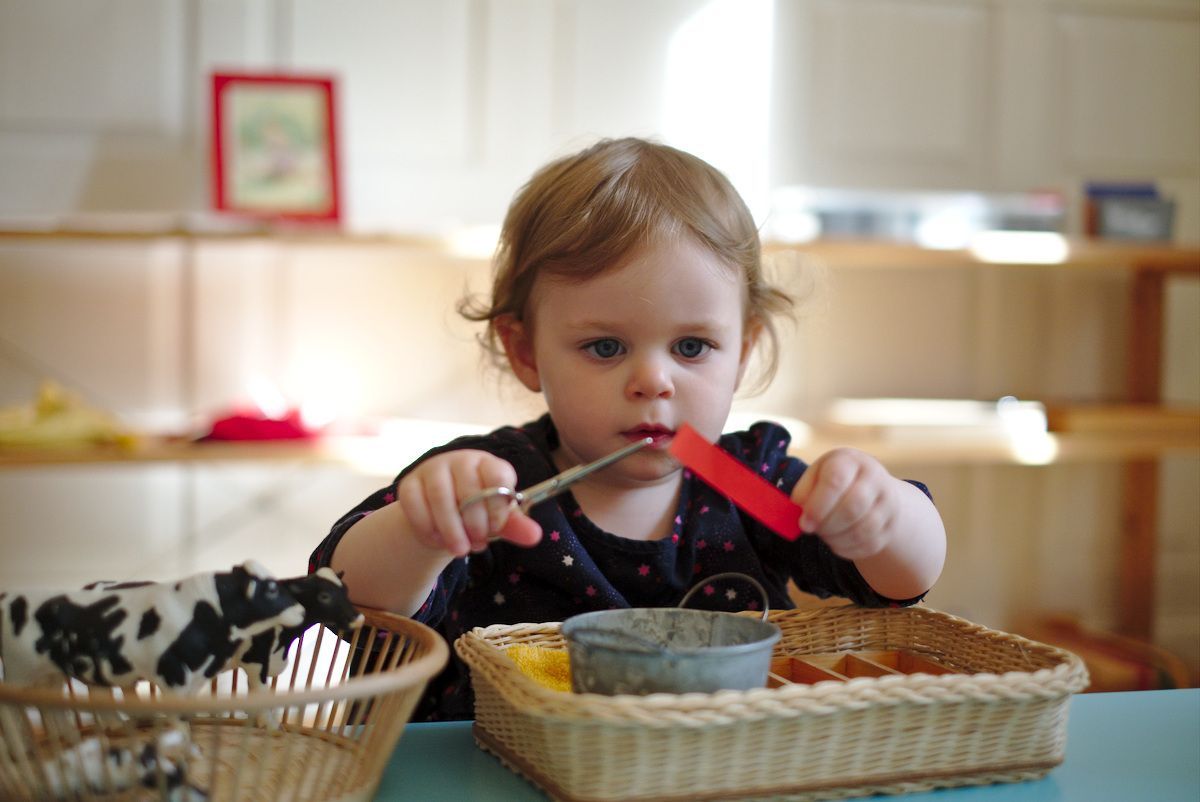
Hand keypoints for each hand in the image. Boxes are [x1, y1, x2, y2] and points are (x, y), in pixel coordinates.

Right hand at [395, 450, 541, 556]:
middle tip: (479, 545)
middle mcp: (460, 460)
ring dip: (451, 529)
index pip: (498, 477)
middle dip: (475, 524)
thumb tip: (535, 536)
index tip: (497, 529)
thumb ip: (515, 525)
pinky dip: (426, 527)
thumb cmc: (478, 511)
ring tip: (460, 550)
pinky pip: (413, 504)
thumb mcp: (498, 518)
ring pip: (439, 497)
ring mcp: (433, 469)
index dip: (498, 507)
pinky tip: (436, 541)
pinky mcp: (409, 484)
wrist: (443, 513)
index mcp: (489, 464)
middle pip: (468, 489)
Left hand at [791, 447, 903, 560]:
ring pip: (864, 529)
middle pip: (853, 507)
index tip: (804, 523)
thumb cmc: (832, 480)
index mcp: (850, 460)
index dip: (817, 506)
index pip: (836, 481)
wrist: (869, 486)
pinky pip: (871, 544)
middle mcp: (874, 477)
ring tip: (825, 535)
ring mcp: (888, 501)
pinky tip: (837, 543)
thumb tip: (803, 518)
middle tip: (813, 530)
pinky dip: (849, 549)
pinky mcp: (891, 524)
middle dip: (827, 525)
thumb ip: (803, 494)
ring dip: (838, 539)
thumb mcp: (815, 476)